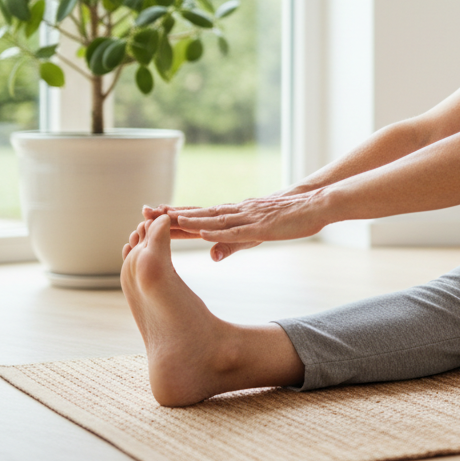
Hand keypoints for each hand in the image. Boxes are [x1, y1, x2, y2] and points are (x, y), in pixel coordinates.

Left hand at [154, 190, 328, 261]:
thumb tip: (211, 255)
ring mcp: (247, 217)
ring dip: (189, 219)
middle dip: (171, 214)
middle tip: (144, 212)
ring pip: (212, 219)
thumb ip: (233, 244)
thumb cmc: (288, 220)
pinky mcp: (260, 226)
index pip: (199, 216)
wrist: (315, 204)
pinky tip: (201, 232)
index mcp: (233, 215)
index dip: (175, 216)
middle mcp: (236, 212)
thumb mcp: (256, 235)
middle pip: (198, 213)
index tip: (150, 217)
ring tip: (164, 219)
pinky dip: (217, 231)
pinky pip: (235, 230)